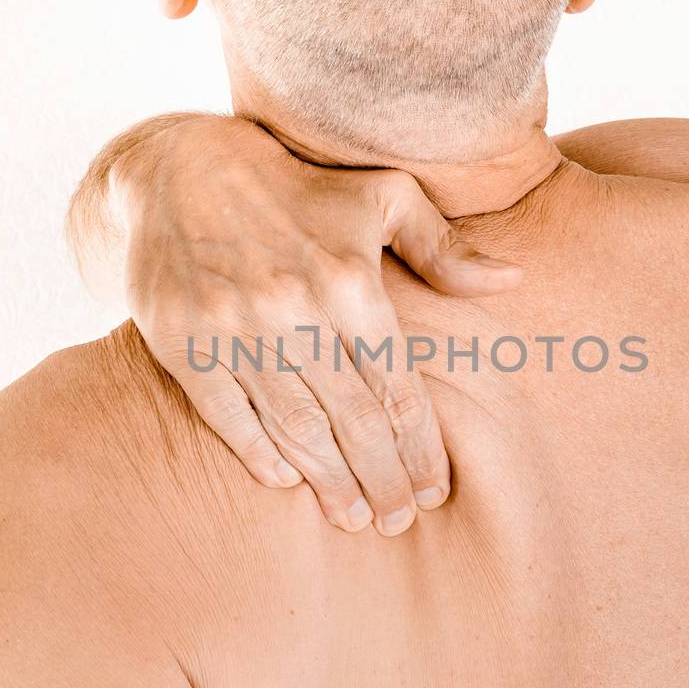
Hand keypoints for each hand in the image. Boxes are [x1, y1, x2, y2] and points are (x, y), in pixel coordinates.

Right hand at [75, 113, 521, 534]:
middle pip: (351, 418)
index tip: (435, 488)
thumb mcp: (381, 195)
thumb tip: (513, 281)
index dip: (419, 445)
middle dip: (382, 477)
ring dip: (329, 480)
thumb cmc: (298, 185)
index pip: (395, 386)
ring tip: (355, 516)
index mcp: (347, 278)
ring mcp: (231, 328)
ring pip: (294, 426)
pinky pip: (227, 414)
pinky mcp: (180, 340)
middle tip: (399, 519)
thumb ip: (443, 247)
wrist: (175, 168)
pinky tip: (289, 483)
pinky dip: (259, 453)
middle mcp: (290, 308)